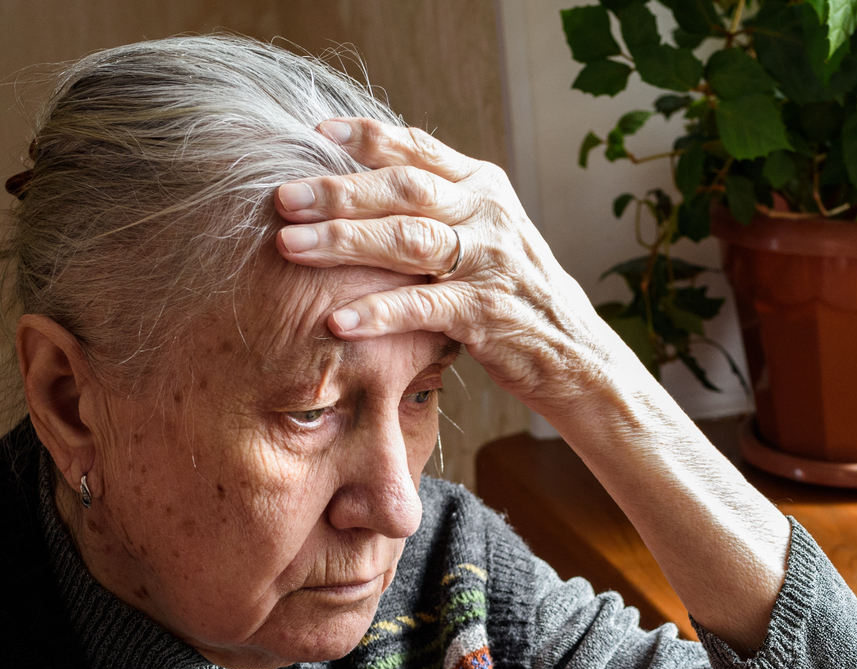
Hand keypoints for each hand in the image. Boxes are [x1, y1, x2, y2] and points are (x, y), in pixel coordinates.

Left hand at [271, 119, 640, 414]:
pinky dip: (377, 312)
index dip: (366, 137)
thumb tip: (359, 183)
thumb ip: (437, 207)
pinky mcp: (486, 314)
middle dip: (338, 192)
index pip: (419, 149)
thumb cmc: (512, 292)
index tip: (314, 131)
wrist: (574, 350)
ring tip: (290, 247)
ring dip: (344, 242)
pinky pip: (421, 308)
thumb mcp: (483, 234)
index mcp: (482, 187)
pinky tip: (337, 320)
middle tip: (282, 197)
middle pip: (403, 190)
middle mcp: (488, 216)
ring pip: (408, 241)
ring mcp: (489, 263)